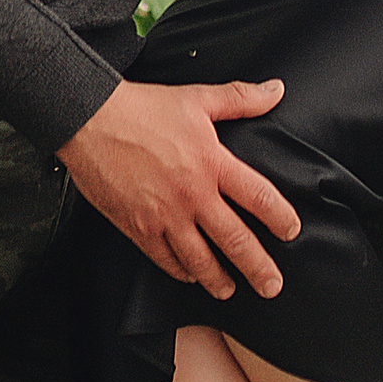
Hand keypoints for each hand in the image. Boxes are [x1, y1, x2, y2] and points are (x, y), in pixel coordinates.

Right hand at [58, 75, 299, 298]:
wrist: (91, 120)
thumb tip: (275, 91)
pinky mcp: (138, 228)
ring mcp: (164, 216)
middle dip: (258, 267)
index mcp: (211, 163)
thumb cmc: (142, 108)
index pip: (258, 197)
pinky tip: (189, 276)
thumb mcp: (197, 98)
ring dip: (219, 280)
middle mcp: (192, 195)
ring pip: (200, 260)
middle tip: (271, 285)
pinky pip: (165, 260)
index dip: (280, 217)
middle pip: (235, 240)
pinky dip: (180, 272)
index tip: (292, 231)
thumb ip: (240, 99)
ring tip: (231, 290)